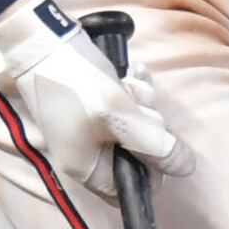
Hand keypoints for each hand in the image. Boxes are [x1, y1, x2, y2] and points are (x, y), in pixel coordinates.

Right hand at [0, 0, 188, 193]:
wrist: (42, 42)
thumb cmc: (75, 85)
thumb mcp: (118, 116)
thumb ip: (153, 145)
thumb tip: (187, 168)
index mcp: (88, 170)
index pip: (132, 187)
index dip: (152, 166)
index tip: (155, 140)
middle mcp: (90, 153)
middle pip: (140, 154)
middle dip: (147, 126)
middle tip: (136, 103)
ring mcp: (93, 128)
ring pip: (138, 125)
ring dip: (143, 102)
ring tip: (129, 82)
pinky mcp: (98, 105)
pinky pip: (129, 105)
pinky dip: (134, 89)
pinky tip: (131, 72)